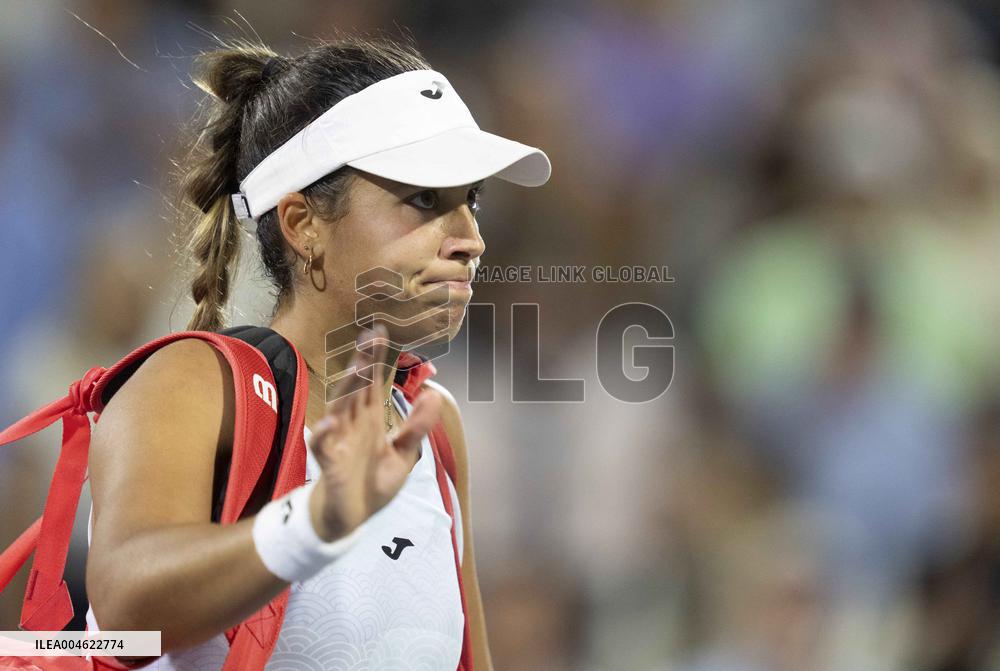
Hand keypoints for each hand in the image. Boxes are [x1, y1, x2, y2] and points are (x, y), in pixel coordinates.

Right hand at [306, 324, 441, 540]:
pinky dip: (323, 435)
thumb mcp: (403, 455)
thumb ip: (416, 427)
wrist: (351, 518)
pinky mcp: (329, 465)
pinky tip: (329, 423)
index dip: (376, 358)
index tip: (381, 331)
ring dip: (347, 388)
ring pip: (340, 409)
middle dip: (362, 363)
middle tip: (369, 338)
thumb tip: (434, 396)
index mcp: (369, 418)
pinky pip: (321, 447)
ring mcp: (338, 441)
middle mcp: (352, 424)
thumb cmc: (372, 483)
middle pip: (356, 388)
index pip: (373, 382)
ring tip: (357, 367)